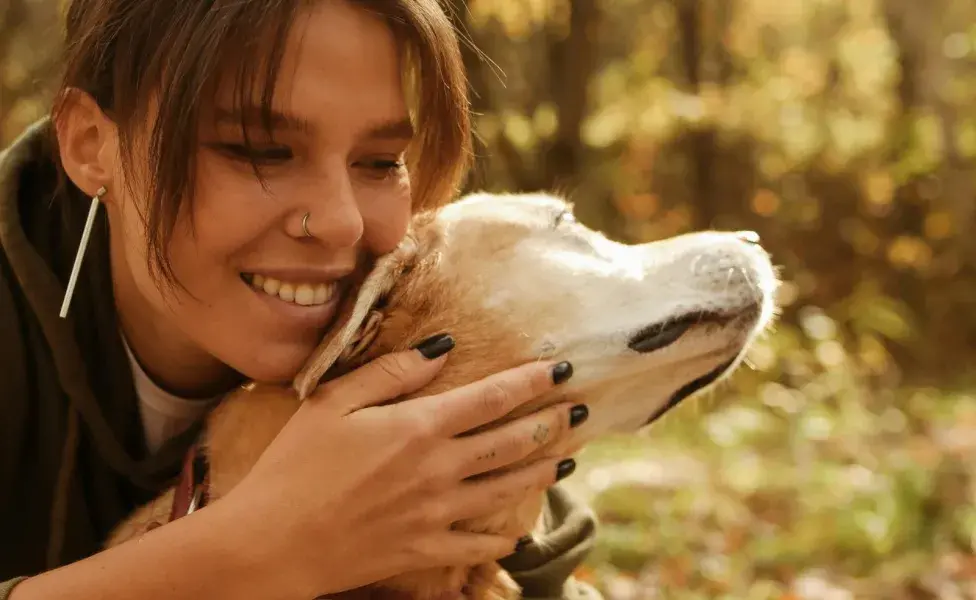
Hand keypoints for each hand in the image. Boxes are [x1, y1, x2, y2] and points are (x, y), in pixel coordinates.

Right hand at [218, 333, 584, 597]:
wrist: (271, 542)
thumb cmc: (294, 465)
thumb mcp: (333, 402)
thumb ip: (391, 372)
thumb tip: (442, 348)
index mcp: (419, 427)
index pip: (492, 397)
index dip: (531, 380)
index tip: (561, 367)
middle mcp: (439, 469)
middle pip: (510, 442)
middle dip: (550, 424)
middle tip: (580, 412)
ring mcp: (436, 513)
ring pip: (505, 490)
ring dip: (541, 473)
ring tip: (567, 461)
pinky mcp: (424, 550)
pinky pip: (477, 546)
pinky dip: (502, 538)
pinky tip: (518, 531)